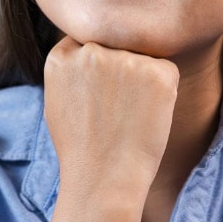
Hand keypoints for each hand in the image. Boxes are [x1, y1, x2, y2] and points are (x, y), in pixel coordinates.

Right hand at [42, 35, 178, 221]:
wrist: (103, 178)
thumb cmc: (80, 147)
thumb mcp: (57, 100)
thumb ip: (70, 69)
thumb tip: (88, 49)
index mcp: (62, 56)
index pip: (87, 43)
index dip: (98, 68)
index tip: (99, 92)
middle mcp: (91, 50)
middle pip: (115, 48)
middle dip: (119, 71)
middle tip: (116, 109)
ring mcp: (125, 59)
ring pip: (140, 58)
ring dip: (141, 80)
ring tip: (128, 115)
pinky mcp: (158, 71)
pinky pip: (165, 71)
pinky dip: (163, 91)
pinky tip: (146, 115)